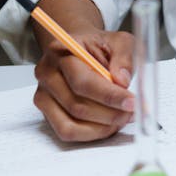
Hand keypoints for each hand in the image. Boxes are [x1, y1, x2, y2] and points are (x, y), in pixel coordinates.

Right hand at [33, 28, 135, 142]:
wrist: (80, 48)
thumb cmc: (98, 45)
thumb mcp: (118, 41)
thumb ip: (124, 57)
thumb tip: (122, 81)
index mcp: (62, 50)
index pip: (83, 81)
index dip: (109, 96)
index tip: (131, 102)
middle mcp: (47, 73)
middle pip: (76, 105)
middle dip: (109, 114)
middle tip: (132, 113)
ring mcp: (44, 94)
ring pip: (71, 124)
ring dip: (101, 127)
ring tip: (122, 119)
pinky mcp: (46, 111)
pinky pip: (66, 131)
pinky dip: (91, 133)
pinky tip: (108, 124)